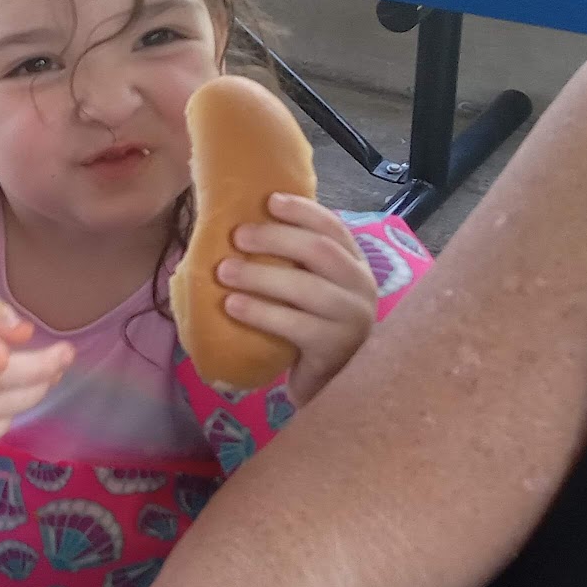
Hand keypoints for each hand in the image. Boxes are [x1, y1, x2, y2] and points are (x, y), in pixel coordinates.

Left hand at [215, 193, 377, 405]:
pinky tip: (233, 306)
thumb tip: (240, 227)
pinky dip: (260, 312)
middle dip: (276, 238)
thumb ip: (293, 262)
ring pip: (307, 288)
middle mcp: (362, 287)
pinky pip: (295, 326)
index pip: (334, 227)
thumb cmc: (312, 329)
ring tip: (224, 271)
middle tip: (237, 236)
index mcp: (355, 265)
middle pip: (320, 251)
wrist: (332, 387)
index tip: (269, 200)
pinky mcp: (335, 350)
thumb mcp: (309, 290)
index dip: (302, 211)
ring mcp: (353, 320)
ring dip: (260, 275)